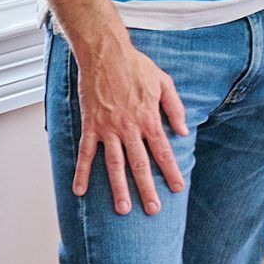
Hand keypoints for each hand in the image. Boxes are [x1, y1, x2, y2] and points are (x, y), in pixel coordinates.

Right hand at [72, 35, 188, 216]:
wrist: (105, 53)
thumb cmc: (136, 66)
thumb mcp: (164, 82)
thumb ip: (175, 108)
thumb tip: (184, 131)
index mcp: (148, 118)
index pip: (163, 151)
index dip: (171, 172)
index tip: (177, 189)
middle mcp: (129, 128)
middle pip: (140, 164)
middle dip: (147, 189)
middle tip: (153, 210)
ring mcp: (108, 129)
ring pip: (114, 165)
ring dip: (118, 188)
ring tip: (122, 209)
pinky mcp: (90, 126)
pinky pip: (85, 153)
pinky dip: (81, 173)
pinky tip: (79, 191)